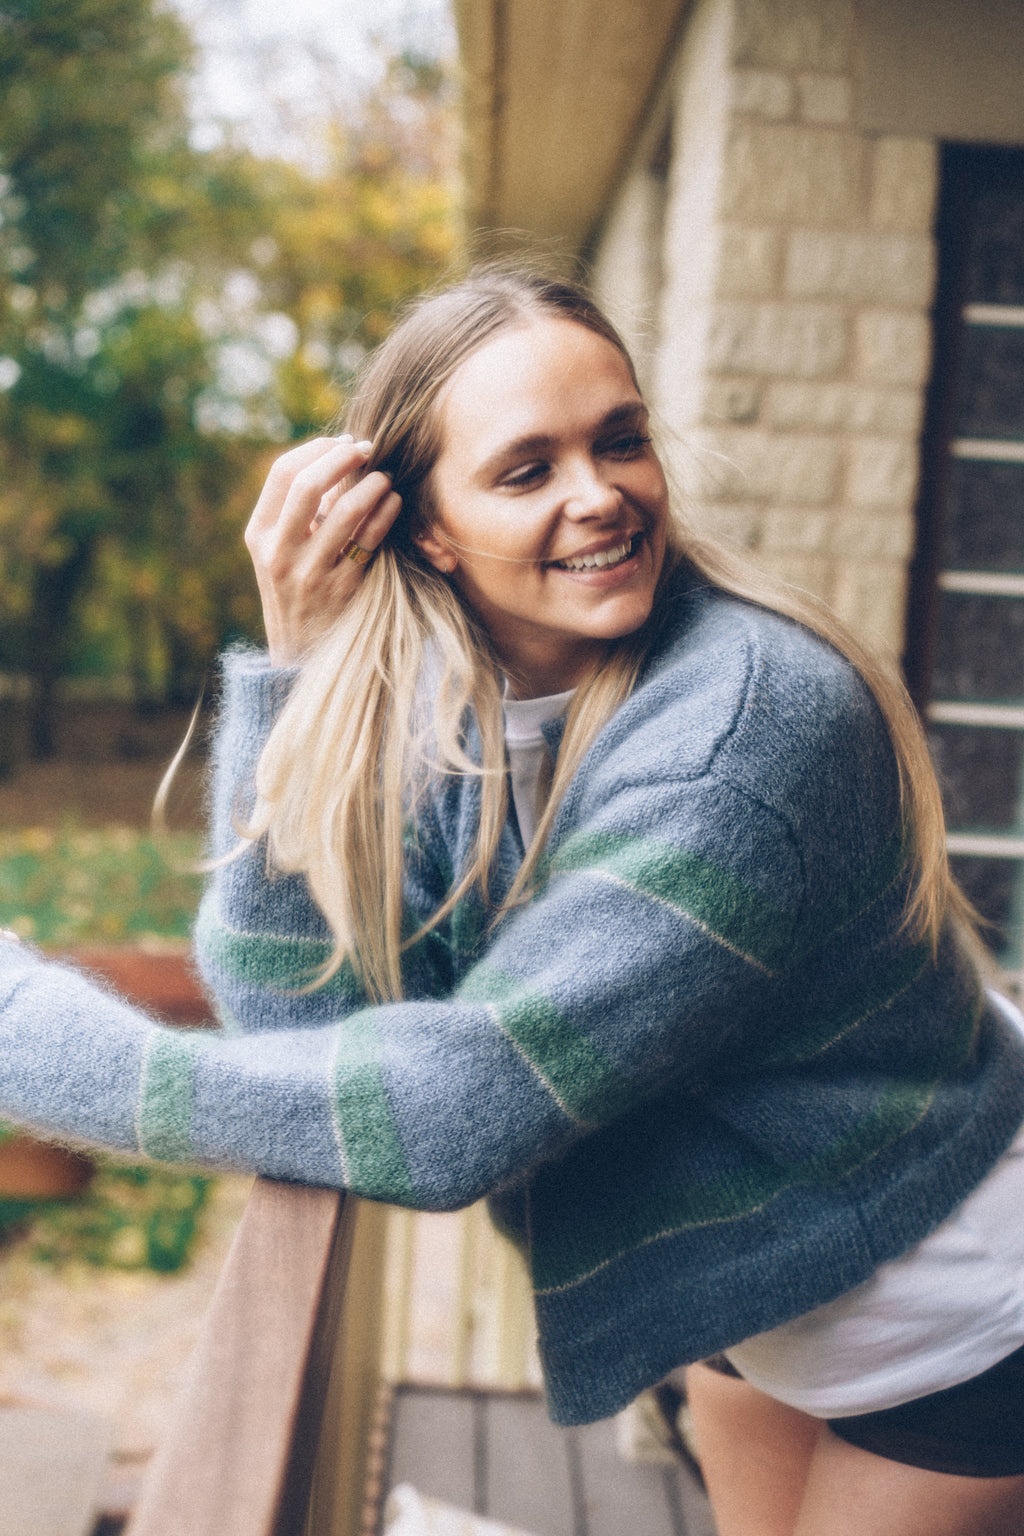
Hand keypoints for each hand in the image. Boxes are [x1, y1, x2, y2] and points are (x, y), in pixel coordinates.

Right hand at [244, 436, 402, 665]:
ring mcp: (310, 574)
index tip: (341, 443)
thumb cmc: (295, 589)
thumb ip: (298, 510)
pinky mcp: (342, 591)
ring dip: (370, 485)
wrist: (299, 653)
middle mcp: (278, 554)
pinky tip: (393, 502)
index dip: (316, 450)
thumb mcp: (279, 552)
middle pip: (308, 485)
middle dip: (342, 458)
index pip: (283, 474)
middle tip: (367, 449)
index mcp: (259, 535)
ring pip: (344, 512)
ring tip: (385, 477)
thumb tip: (337, 457)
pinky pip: (369, 542)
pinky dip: (385, 514)